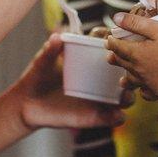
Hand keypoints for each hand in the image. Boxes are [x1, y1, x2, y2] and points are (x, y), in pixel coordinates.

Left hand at [12, 35, 130, 129]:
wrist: (27, 104)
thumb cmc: (37, 77)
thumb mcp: (42, 62)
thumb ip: (49, 51)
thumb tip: (57, 38)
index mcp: (88, 60)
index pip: (109, 49)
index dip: (115, 43)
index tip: (113, 42)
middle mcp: (98, 78)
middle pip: (124, 73)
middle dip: (130, 71)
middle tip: (126, 71)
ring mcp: (98, 97)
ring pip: (124, 97)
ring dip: (129, 96)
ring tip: (124, 95)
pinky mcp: (94, 116)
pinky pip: (113, 118)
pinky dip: (118, 117)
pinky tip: (115, 115)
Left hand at [105, 13, 157, 99]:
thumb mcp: (157, 27)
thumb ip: (135, 23)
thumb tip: (115, 18)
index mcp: (136, 54)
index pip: (117, 47)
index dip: (112, 42)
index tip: (109, 39)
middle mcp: (138, 71)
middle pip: (122, 63)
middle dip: (115, 57)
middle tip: (111, 55)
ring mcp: (148, 83)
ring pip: (131, 81)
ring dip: (125, 78)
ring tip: (123, 79)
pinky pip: (146, 94)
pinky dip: (143, 91)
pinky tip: (144, 89)